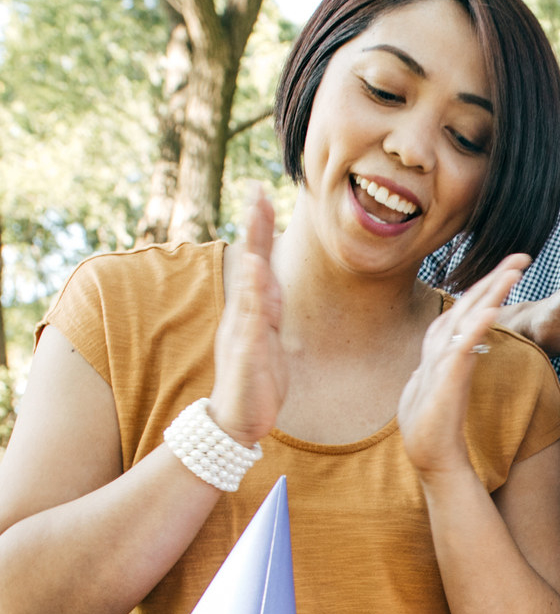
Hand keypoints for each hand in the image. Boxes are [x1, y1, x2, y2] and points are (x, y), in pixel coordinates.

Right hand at [209, 189, 288, 445]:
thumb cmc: (255, 382)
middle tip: (258, 192)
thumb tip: (270, 282)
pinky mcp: (245, 355)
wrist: (237, 421)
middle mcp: (244, 315)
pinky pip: (250, 322)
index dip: (261, 230)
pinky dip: (253, 298)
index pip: (259, 263)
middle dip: (255, 228)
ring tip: (258, 221)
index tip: (264, 195)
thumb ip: (267, 310)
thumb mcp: (267, 339)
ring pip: (250, 287)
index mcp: (254, 311)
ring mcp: (242, 333)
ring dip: (255, 253)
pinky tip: (257, 276)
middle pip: (252, 264)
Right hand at [399, 255, 527, 477]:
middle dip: (495, 277)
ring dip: (491, 292)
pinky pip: (463, 347)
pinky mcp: (445, 379)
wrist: (433, 459)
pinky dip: (477, 326)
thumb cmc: (436, 428)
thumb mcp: (446, 387)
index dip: (489, 287)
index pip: (468, 309)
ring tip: (515, 270)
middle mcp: (440, 348)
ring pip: (468, 316)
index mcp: (443, 349)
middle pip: (469, 302)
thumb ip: (452, 366)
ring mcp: (441, 361)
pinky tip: (493, 309)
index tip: (513, 269)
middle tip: (523, 256)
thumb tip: (460, 352)